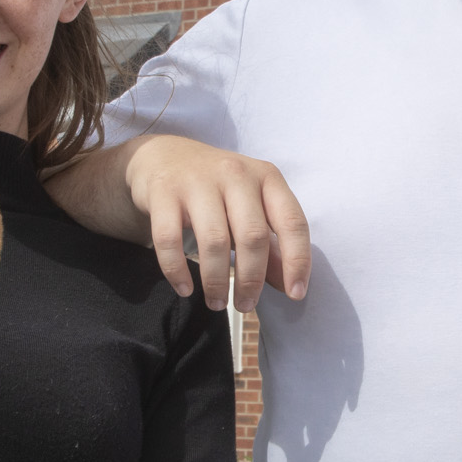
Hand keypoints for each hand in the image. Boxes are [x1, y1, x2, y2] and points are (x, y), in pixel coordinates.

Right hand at [123, 134, 311, 310]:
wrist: (163, 155)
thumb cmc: (217, 189)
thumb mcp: (250, 207)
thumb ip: (272, 245)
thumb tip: (290, 286)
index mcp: (266, 177)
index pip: (292, 222)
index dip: (297, 261)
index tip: (296, 294)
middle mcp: (235, 174)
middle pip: (252, 236)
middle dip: (251, 280)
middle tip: (245, 306)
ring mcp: (197, 181)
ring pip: (214, 241)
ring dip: (216, 281)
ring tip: (217, 303)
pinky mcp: (164, 192)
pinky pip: (169, 239)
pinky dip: (177, 270)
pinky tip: (184, 288)